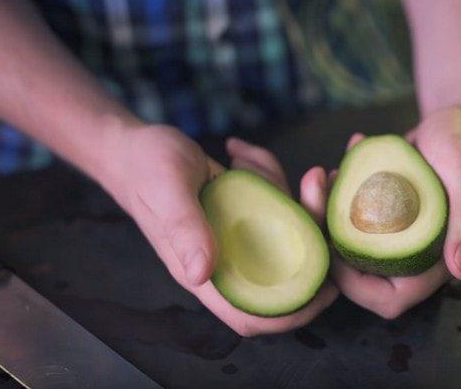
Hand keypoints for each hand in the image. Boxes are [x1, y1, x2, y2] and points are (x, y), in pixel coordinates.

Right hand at [104, 125, 336, 334]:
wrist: (133, 146)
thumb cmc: (144, 167)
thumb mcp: (166, 189)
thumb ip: (184, 227)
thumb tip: (202, 273)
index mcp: (205, 271)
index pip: (251, 314)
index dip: (291, 314)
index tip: (327, 288)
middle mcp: (226, 259)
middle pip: (284, 268)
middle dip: (307, 228)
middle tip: (313, 182)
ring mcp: (236, 235)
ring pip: (284, 228)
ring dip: (281, 187)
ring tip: (245, 155)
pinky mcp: (243, 212)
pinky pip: (272, 199)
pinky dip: (264, 171)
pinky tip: (237, 151)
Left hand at [330, 107, 460, 318]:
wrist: (452, 121)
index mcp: (435, 261)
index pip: (390, 299)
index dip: (355, 286)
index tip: (332, 246)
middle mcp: (410, 255)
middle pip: (358, 274)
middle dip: (328, 240)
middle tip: (319, 190)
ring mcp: (392, 236)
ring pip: (346, 246)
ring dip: (327, 213)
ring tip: (330, 173)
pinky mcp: (380, 216)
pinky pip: (348, 218)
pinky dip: (337, 192)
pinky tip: (342, 162)